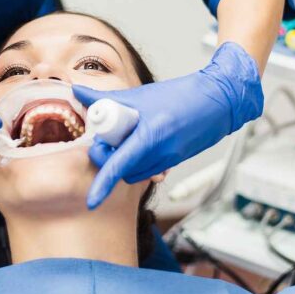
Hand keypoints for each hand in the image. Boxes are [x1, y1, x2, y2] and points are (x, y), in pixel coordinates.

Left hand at [73, 42, 262, 208]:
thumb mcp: (139, 95)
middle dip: (110, 160)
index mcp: (150, 134)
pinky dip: (140, 161)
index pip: (119, 165)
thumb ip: (104, 98)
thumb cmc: (181, 96)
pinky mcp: (175, 162)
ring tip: (126, 137)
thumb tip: (76, 92)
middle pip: (124, 171)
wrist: (218, 100)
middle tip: (107, 139)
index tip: (91, 201)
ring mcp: (169, 160)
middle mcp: (161, 152)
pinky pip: (149, 169)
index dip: (103, 185)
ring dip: (125, 161)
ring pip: (135, 173)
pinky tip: (142, 144)